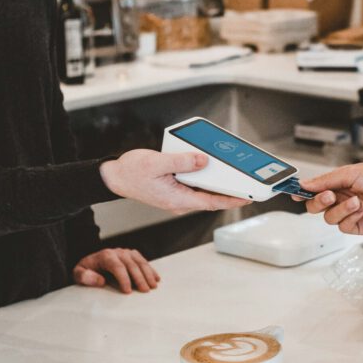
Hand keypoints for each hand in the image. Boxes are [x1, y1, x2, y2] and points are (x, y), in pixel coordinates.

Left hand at [73, 248, 160, 293]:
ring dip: (148, 274)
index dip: (124, 279)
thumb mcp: (78, 273)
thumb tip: (100, 281)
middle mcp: (117, 252)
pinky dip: (150, 270)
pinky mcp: (132, 255)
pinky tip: (156, 278)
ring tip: (152, 286)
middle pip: (131, 265)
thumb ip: (85, 277)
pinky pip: (143, 261)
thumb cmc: (86, 270)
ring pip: (140, 262)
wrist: (91, 262)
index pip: (118, 267)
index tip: (128, 291)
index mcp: (105, 255)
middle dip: (139, 278)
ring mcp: (126, 253)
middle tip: (144, 291)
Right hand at [100, 149, 249, 213]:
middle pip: (211, 198)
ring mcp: (177, 197)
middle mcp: (180, 201)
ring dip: (217, 184)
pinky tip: (209, 167)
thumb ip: (182, 162)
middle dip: (230, 191)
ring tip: (233, 174)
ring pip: (203, 192)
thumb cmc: (131, 172)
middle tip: (247, 182)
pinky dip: (205, 178)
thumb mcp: (157, 163)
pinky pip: (194, 186)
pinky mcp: (174, 190)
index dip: (232, 200)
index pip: (212, 202)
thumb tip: (203, 161)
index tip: (248, 197)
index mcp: (177, 199)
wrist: (114, 177)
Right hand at [300, 164, 362, 234]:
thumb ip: (326, 180)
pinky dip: (351, 218)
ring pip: (329, 218)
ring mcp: (349, 213)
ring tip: (357, 201)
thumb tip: (305, 183)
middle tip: (329, 196)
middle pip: (316, 206)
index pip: (314, 189)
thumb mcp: (351, 173)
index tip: (293, 193)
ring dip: (341, 209)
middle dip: (319, 202)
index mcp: (338, 183)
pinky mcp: (358, 226)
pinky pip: (344, 227)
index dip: (302, 192)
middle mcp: (341, 198)